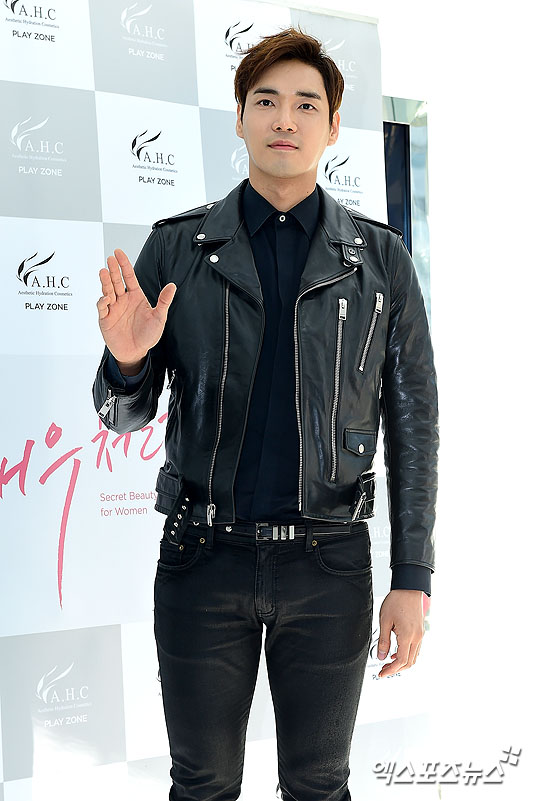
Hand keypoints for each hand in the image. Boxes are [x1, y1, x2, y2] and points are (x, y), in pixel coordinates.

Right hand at [97, 248, 175, 366]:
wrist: (136, 352)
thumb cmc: (147, 335)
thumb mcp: (159, 318)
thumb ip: (164, 301)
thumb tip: (173, 286)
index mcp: (135, 296)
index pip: (129, 277)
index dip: (124, 265)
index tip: (118, 252)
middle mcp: (123, 299)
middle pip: (117, 281)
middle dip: (114, 269)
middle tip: (111, 258)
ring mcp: (113, 308)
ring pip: (107, 290)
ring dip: (105, 281)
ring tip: (103, 272)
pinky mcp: (105, 319)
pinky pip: (102, 307)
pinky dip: (102, 301)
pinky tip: (106, 298)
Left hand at [377, 589, 425, 677]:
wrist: (409, 588)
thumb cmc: (398, 600)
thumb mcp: (385, 620)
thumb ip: (383, 640)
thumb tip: (381, 656)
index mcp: (408, 636)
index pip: (401, 661)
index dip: (391, 670)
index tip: (382, 673)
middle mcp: (417, 637)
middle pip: (409, 662)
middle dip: (396, 669)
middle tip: (383, 670)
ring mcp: (420, 634)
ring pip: (414, 657)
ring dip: (402, 663)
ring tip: (388, 662)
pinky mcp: (420, 631)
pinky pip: (415, 648)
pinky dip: (406, 654)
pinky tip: (396, 652)